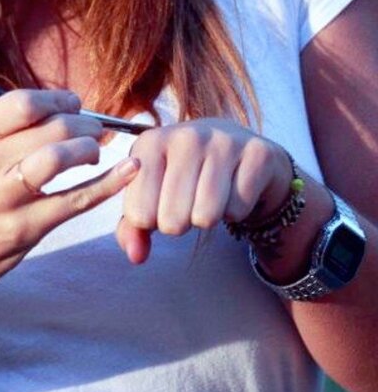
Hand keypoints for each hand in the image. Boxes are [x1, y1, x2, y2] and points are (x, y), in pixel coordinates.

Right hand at [0, 88, 139, 301]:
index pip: (23, 103)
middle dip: (84, 124)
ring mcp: (4, 198)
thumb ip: (12, 127)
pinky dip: (109, 183)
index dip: (58, 100)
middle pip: (51, 128)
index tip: (73, 105)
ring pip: (59, 157)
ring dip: (89, 148)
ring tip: (94, 152)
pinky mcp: (26, 229)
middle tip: (94, 132)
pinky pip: (76, 200)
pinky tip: (128, 171)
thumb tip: (70, 106)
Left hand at [115, 118, 293, 264]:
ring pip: (206, 216)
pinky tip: (234, 191)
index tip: (160, 204)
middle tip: (188, 203)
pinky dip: (236, 212)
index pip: (138, 214)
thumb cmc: (187, 175)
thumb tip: (135, 256)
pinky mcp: (258, 153)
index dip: (150, 223)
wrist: (240, 150)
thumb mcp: (153, 194)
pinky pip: (238, 209)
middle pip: (172, 219)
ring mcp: (224, 141)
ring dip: (207, 219)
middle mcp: (186, 135)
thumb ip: (133, 227)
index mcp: (150, 142)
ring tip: (208, 198)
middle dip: (180, 223)